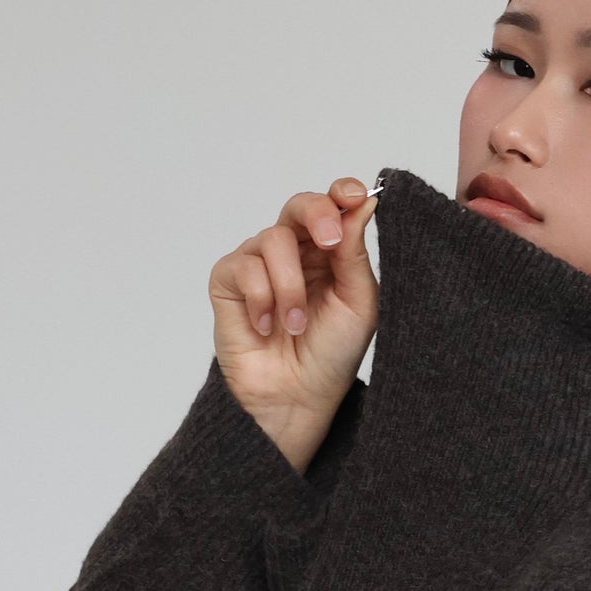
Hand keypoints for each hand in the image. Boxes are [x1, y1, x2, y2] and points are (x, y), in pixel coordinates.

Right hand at [209, 179, 379, 473]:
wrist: (297, 397)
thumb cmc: (331, 354)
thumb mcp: (358, 302)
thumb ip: (354, 253)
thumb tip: (361, 203)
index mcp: (329, 252)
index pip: (333, 206)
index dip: (341, 193)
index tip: (353, 196)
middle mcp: (294, 252)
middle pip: (298, 205)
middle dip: (316, 215)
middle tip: (329, 244)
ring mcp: (258, 264)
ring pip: (273, 240)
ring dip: (290, 287)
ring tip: (295, 325)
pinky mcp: (228, 281)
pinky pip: (245, 268)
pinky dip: (262, 299)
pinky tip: (266, 327)